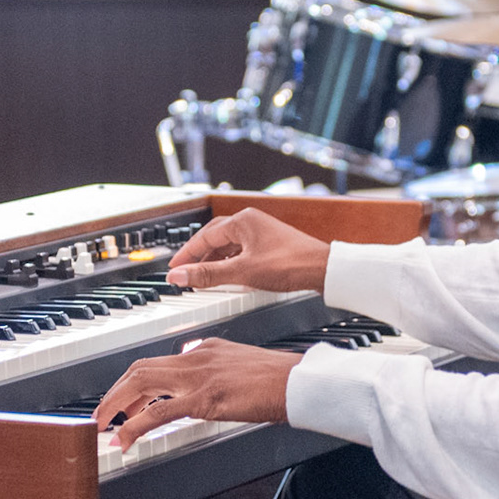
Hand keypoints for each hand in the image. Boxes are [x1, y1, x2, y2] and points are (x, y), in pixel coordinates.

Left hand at [93, 338, 300, 450]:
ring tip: (102, 424)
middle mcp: (196, 357)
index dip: (134, 384)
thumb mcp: (239, 364)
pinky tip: (125, 438)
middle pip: (140, 369)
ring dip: (115, 404)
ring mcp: (198, 377)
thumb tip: (200, 380)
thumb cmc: (277, 378)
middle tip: (102, 412)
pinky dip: (134, 426)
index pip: (158, 362)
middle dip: (115, 392)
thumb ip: (215, 368)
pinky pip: (158, 412)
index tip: (126, 403)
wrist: (297, 382)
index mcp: (205, 349)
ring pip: (141, 383)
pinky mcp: (204, 399)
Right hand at [166, 208, 330, 291]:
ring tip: (203, 277)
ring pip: (230, 246)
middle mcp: (252, 222)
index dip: (187, 254)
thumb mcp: (242, 272)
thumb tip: (179, 275)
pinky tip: (229, 276)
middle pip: (216, 238)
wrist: (323, 270)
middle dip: (199, 256)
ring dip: (215, 261)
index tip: (174, 267)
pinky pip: (243, 252)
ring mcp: (262, 233)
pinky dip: (231, 263)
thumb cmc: (290, 264)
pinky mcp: (271, 245)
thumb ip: (207, 275)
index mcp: (242, 221)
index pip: (204, 236)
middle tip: (184, 271)